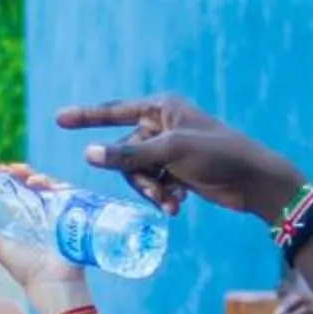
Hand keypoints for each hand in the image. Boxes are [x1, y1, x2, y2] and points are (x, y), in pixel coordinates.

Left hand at [0, 165, 93, 312]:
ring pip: (52, 186)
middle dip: (24, 172)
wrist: (52, 283)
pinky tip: (49, 188)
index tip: (1, 169)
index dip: (10, 177)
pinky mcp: (74, 216)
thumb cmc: (25, 268)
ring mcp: (59, 213)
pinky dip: (61, 187)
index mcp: (23, 217)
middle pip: (35, 183)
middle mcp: (41, 212)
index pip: (17, 189)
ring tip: (32, 180)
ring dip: (42, 178)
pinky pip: (71, 195)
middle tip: (14, 170)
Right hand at [55, 93, 300, 220]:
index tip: (58, 119)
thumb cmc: (217, 155)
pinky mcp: (177, 170)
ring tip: (171, 203)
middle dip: (137, 176)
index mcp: (161, 108)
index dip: (86, 117)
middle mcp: (162, 125)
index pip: (113, 111)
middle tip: (158, 192)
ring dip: (151, 191)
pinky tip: (179, 205)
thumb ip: (128, 154)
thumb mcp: (170, 153)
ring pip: (137, 172)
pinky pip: (153, 183)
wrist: (253, 181)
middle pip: (125, 152)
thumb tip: (88, 154)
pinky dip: (162, 195)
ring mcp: (168, 149)